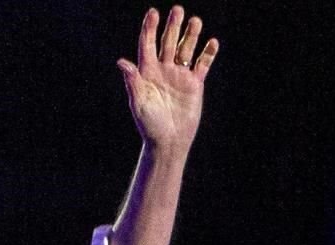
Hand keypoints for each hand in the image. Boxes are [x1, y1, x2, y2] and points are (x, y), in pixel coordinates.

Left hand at [117, 6, 218, 150]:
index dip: (149, 29)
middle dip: (172, 26)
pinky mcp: (194, 84)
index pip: (147, 45)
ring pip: (186, 49)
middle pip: (168, 43)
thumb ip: (132, 81)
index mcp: (146, 73)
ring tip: (195, 20)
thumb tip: (122, 62)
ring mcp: (179, 76)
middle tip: (177, 10)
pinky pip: (202, 64)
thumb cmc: (149, 124)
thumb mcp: (139, 102)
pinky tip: (212, 42)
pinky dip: (207, 53)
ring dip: (191, 35)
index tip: (153, 12)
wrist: (168, 141)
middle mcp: (163, 70)